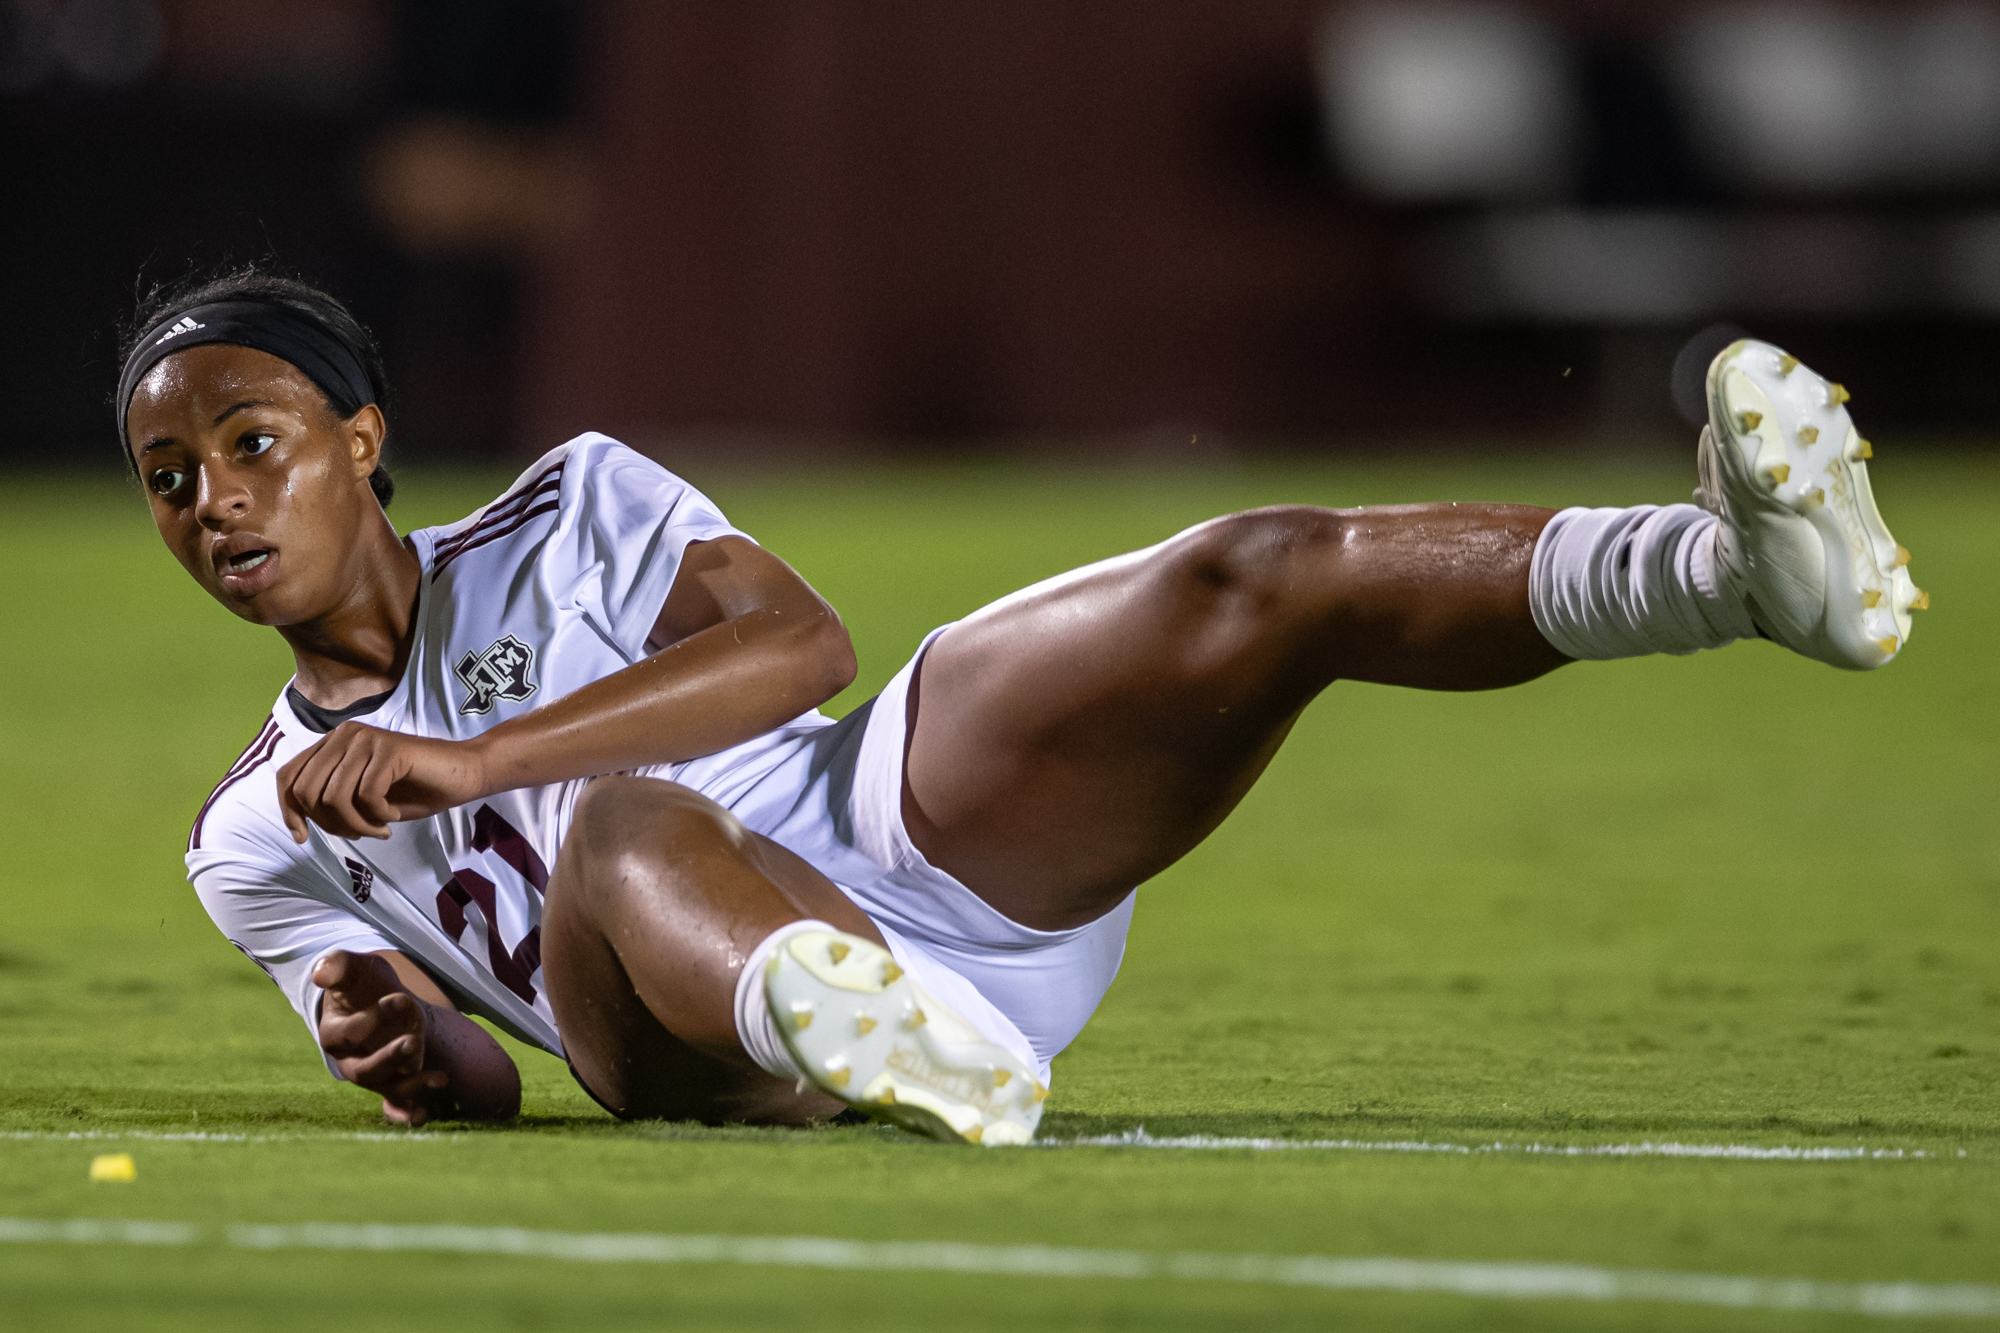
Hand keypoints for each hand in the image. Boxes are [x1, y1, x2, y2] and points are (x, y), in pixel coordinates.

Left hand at [278, 722, 486, 841]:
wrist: (464, 774)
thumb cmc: (414, 790)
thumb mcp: (361, 798)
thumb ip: (329, 798)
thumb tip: (297, 820)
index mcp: (332, 744)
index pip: (288, 777)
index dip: (288, 812)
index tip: (303, 838)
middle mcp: (344, 735)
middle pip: (307, 791)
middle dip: (330, 824)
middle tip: (360, 833)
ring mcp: (365, 738)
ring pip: (334, 797)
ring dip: (356, 824)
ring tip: (379, 828)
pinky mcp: (388, 748)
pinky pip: (366, 795)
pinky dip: (379, 816)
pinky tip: (394, 815)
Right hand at [314, 950, 451, 1125]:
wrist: (381, 997)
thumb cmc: (364, 982)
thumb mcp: (354, 967)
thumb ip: (338, 966)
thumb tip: (321, 974)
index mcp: (333, 1033)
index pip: (349, 1032)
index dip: (374, 1018)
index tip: (401, 998)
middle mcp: (350, 1060)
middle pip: (364, 1071)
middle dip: (389, 1058)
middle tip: (412, 1041)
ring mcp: (374, 1074)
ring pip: (386, 1087)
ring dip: (410, 1084)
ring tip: (439, 1077)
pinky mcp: (394, 1082)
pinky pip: (396, 1106)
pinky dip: (408, 1114)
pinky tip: (424, 1115)